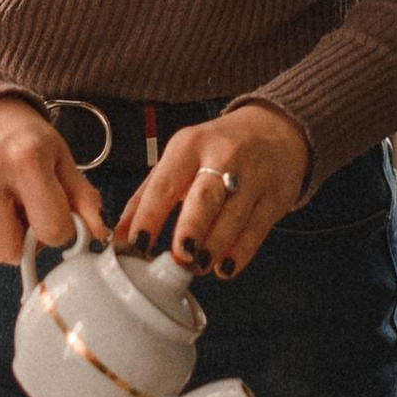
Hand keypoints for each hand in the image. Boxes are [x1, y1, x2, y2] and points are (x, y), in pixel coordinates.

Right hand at [0, 96, 106, 263]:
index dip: (58, 230)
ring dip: (0, 238)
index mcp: (25, 159)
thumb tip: (100, 234)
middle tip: (27, 218)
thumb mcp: (59, 156)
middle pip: (8, 251)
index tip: (54, 214)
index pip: (51, 230)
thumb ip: (82, 197)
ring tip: (5, 207)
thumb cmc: (23, 136)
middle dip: (24, 244)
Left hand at [115, 103, 310, 277]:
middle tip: (178, 256)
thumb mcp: (180, 158)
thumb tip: (119, 235)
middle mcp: (223, 156)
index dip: (150, 215)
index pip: (165, 183)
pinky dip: (240, 253)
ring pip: (233, 216)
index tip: (137, 243)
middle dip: (191, 228)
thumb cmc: (218, 148)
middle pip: (206, 196)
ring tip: (198, 265)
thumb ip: (148, 196)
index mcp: (190, 145)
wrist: (274, 129)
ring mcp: (254, 176)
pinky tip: (225, 266)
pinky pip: (257, 229)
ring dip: (214, 247)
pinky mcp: (276, 196)